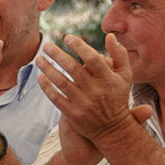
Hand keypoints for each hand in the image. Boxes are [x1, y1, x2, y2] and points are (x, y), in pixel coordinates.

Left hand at [36, 34, 150, 144]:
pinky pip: (56, 98)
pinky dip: (47, 87)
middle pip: (73, 69)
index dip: (79, 46)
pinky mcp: (73, 114)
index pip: (92, 59)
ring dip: (48, 69)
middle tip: (47, 45)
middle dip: (58, 55)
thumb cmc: (117, 96)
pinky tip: (40, 77)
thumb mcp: (125, 76)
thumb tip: (109, 35)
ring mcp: (84, 104)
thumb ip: (119, 54)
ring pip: (62, 82)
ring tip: (39, 59)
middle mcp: (96, 91)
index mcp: (108, 79)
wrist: (113, 129)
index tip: (67, 38)